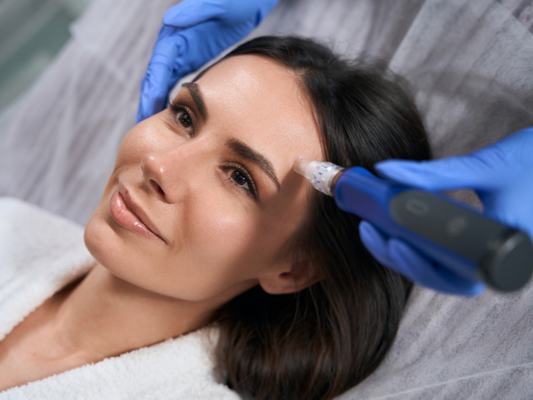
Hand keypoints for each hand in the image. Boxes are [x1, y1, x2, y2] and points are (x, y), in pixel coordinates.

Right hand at [137, 0, 279, 122]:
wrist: (245, 0)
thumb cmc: (233, 1)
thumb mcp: (216, 5)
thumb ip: (194, 12)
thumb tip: (169, 20)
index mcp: (175, 36)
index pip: (157, 67)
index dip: (151, 91)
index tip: (147, 112)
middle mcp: (174, 45)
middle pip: (156, 79)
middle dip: (149, 104)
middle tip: (147, 131)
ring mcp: (182, 52)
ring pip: (165, 84)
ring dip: (159, 106)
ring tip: (160, 133)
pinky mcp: (193, 58)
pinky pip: (179, 83)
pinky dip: (175, 100)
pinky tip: (180, 120)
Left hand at [359, 127, 532, 294]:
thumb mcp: (485, 167)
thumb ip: (435, 173)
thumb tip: (385, 171)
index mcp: (506, 252)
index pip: (453, 277)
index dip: (417, 265)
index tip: (390, 240)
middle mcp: (499, 261)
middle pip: (441, 276)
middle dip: (401, 258)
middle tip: (370, 232)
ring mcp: (490, 254)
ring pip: (443, 268)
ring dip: (408, 252)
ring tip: (377, 227)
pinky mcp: (484, 243)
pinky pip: (448, 253)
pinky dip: (422, 243)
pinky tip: (398, 226)